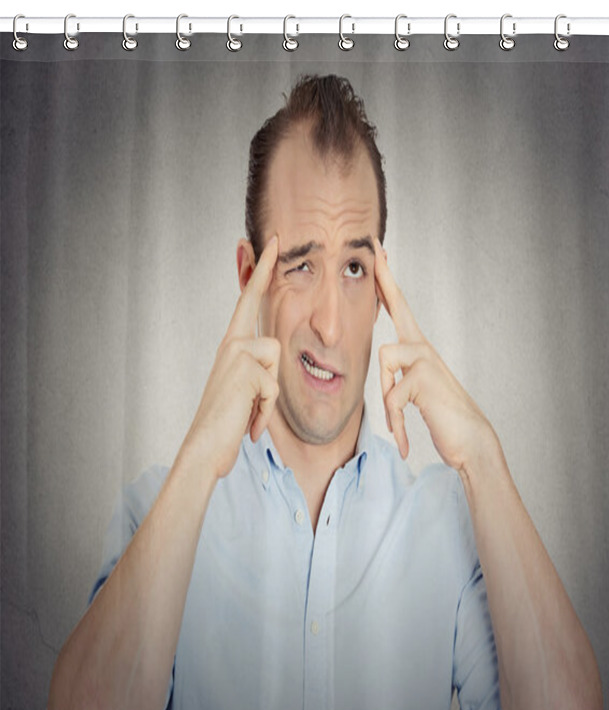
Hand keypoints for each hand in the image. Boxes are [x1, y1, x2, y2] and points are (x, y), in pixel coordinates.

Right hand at [181, 235, 280, 479]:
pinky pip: (274, 386)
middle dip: (261, 268)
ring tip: (251, 412)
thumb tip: (271, 354)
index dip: (255, 273)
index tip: (265, 244)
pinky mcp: (243, 369)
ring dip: (270, 396)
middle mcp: (231, 343)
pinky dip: (266, 410)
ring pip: (276, 357)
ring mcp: (234, 354)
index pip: (247, 302)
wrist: (205, 448)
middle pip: (252, 301)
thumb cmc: (227, 421)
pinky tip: (249, 423)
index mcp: (233, 346)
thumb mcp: (246, 390)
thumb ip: (258, 368)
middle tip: (274, 236)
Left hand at [374, 237, 495, 471]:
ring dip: (386, 400)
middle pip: (399, 304)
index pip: (399, 307)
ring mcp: (425, 359)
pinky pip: (392, 396)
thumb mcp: (415, 392)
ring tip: (397, 426)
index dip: (387, 280)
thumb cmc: (443, 417)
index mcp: (418, 348)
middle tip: (373, 245)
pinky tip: (403, 444)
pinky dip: (395, 424)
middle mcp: (422, 346)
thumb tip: (384, 364)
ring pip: (383, 359)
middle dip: (385, 277)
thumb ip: (400, 374)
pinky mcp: (423, 378)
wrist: (470, 440)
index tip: (379, 253)